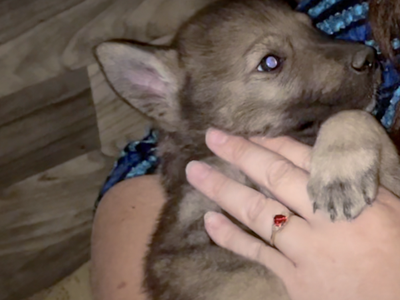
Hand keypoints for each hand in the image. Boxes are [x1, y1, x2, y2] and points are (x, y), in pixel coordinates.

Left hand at [185, 129, 399, 299]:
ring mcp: (306, 248)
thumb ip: (349, 184)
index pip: (303, 158)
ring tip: (195, 172)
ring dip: (222, 189)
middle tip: (211, 137)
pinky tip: (209, 220)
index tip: (246, 135)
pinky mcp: (295, 278)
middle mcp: (324, 216)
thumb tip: (314, 160)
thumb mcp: (385, 209)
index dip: (271, 143)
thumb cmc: (398, 255)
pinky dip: (231, 236)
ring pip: (257, 210)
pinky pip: (257, 252)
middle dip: (240, 153)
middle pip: (274, 175)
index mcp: (350, 194)